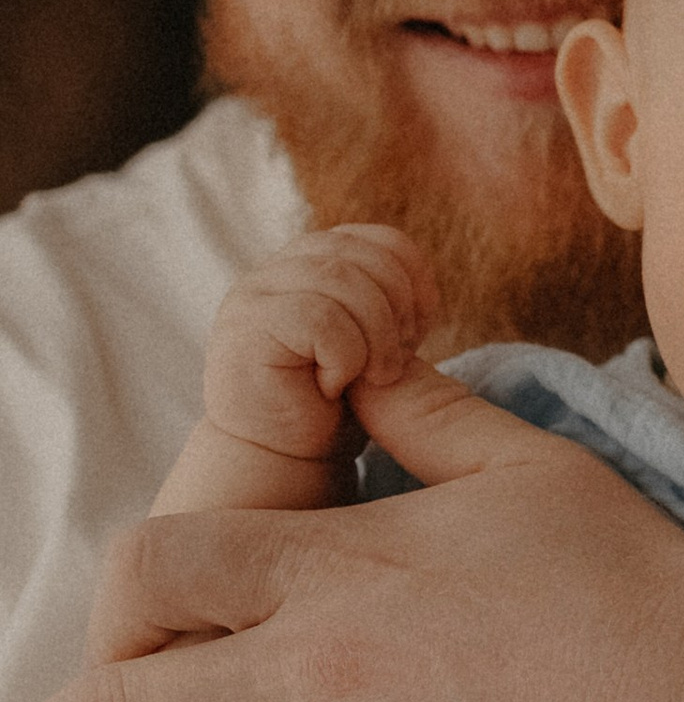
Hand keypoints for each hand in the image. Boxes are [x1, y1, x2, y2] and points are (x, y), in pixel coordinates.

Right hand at [202, 223, 439, 462]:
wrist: (282, 461)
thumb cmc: (335, 407)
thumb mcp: (375, 344)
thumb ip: (388, 301)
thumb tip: (418, 284)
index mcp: (313, 263)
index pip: (381, 240)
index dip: (414, 280)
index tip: (420, 329)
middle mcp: (279, 269)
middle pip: (365, 255)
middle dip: (398, 309)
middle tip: (394, 360)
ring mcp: (255, 294)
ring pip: (343, 282)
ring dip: (376, 336)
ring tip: (372, 378)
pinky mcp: (245, 326)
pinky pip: (320, 318)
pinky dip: (345, 356)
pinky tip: (333, 386)